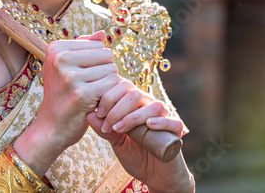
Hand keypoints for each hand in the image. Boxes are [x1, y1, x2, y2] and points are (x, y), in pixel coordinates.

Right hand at [17, 30, 119, 169]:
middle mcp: (60, 59)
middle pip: (107, 55)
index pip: (98, 44)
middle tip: (90, 87)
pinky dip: (109, 95)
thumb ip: (84, 48)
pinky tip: (96, 103)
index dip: (98, 62)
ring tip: (91, 95)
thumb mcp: (65, 68)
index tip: (83, 76)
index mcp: (55, 48)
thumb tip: (102, 33)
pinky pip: (112, 84)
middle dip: (105, 72)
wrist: (50, 129)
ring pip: (112, 70)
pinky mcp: (81, 94)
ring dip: (107, 85)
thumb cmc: (62, 96)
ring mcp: (70, 76)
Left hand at [87, 64, 192, 191]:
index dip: (109, 96)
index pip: (125, 88)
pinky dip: (160, 121)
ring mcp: (165, 118)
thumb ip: (105, 129)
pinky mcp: (176, 132)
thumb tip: (88, 114)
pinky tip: (148, 126)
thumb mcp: (117, 142)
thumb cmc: (136, 156)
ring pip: (153, 106)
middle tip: (107, 123)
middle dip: (117, 107)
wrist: (155, 176)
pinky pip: (172, 122)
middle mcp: (151, 108)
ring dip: (133, 116)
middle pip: (136, 94)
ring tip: (119, 129)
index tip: (98, 113)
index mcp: (137, 106)